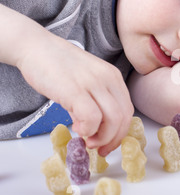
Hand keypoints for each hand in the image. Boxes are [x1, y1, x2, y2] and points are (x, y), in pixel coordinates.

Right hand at [17, 34, 133, 155]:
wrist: (36, 47)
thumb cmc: (59, 66)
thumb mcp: (87, 81)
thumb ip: (95, 102)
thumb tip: (96, 129)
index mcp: (113, 77)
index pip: (128, 110)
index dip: (120, 132)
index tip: (109, 143)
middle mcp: (108, 79)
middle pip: (124, 117)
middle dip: (113, 139)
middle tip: (99, 147)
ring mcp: (93, 83)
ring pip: (113, 119)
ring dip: (102, 137)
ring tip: (86, 139)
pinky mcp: (75, 90)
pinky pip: (92, 117)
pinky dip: (88, 130)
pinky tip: (77, 128)